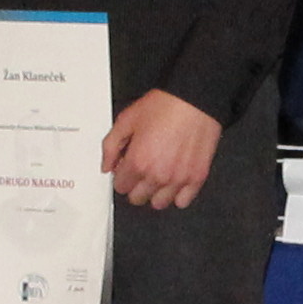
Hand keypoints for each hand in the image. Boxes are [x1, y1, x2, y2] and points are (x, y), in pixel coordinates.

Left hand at [105, 88, 222, 209]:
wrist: (194, 100)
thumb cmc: (165, 106)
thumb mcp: (127, 120)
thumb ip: (111, 145)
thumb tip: (106, 165)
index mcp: (137, 162)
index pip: (120, 186)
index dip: (121, 175)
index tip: (127, 168)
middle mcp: (157, 175)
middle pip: (137, 198)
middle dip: (135, 186)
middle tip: (141, 171)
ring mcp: (178, 179)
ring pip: (159, 203)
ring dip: (155, 193)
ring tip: (157, 177)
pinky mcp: (196, 178)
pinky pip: (182, 201)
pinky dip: (177, 195)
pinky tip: (174, 182)